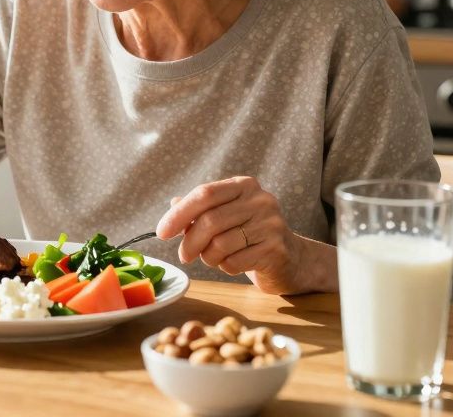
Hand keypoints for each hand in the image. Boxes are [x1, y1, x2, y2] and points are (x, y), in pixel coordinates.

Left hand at [155, 176, 335, 294]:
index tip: (161, 232)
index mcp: (244, 185)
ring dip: (208, 257)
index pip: (204, 194)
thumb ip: (200, 210)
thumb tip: (173, 206)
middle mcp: (260, 200)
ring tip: (213, 258)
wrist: (291, 259)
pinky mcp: (276, 250)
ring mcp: (271, 224)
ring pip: (221, 244)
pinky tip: (233, 264)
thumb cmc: (249, 235)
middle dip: (190, 242)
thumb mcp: (225, 216)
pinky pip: (235, 262)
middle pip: (210, 220)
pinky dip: (225, 267)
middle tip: (183, 256)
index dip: (179, 214)